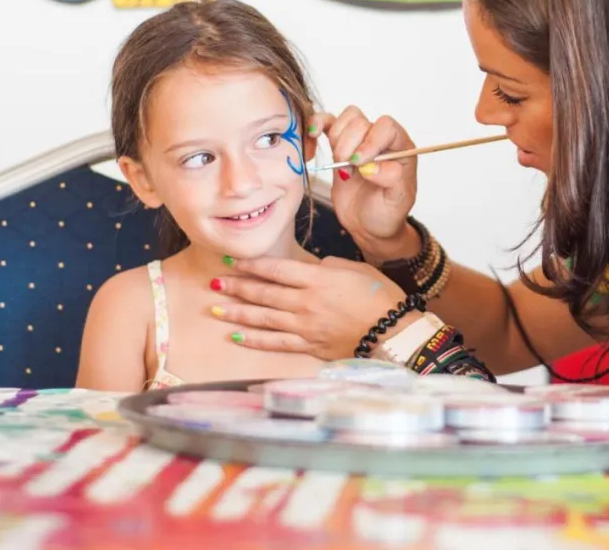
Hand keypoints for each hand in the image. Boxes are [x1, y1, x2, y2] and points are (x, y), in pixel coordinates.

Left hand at [211, 255, 408, 358]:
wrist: (394, 331)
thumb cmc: (380, 297)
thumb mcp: (355, 269)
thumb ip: (327, 266)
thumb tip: (311, 269)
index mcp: (317, 279)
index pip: (275, 269)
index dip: (251, 265)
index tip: (232, 261)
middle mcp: (306, 302)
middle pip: (263, 293)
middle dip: (236, 287)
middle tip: (214, 282)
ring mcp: (306, 326)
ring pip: (264, 318)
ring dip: (238, 312)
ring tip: (215, 309)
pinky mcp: (310, 346)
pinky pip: (276, 343)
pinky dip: (255, 339)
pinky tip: (237, 336)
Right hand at [310, 106, 420, 261]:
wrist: (368, 225)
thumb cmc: (387, 212)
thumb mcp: (397, 202)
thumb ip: (392, 181)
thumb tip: (372, 167)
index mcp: (401, 148)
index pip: (386, 126)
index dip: (371, 140)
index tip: (360, 163)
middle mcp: (380, 139)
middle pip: (360, 121)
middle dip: (349, 146)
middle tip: (350, 171)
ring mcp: (358, 140)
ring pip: (344, 119)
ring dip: (337, 141)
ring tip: (342, 167)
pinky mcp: (339, 145)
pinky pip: (326, 122)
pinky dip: (316, 124)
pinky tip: (313, 136)